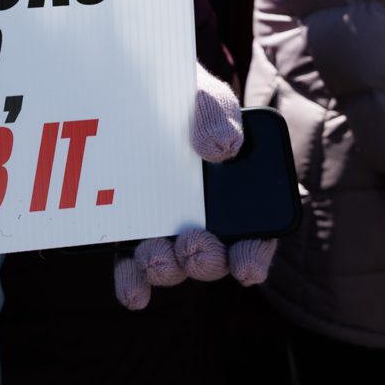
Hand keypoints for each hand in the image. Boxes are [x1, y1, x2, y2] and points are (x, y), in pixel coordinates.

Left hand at [113, 65, 279, 308]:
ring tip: (156, 260)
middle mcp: (205, 219)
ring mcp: (166, 227)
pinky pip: (132, 263)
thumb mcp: (202, 94)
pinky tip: (133, 293)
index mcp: (238, 194)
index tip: (246, 266)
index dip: (254, 255)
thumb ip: (216, 111)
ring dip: (167, 269)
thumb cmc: (183, 97)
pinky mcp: (128, 230)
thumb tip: (222, 147)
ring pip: (173, 262)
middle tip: (194, 251)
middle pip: (213, 255)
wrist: (136, 91)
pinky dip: (134, 281)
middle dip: (206, 261)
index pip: (256, 235)